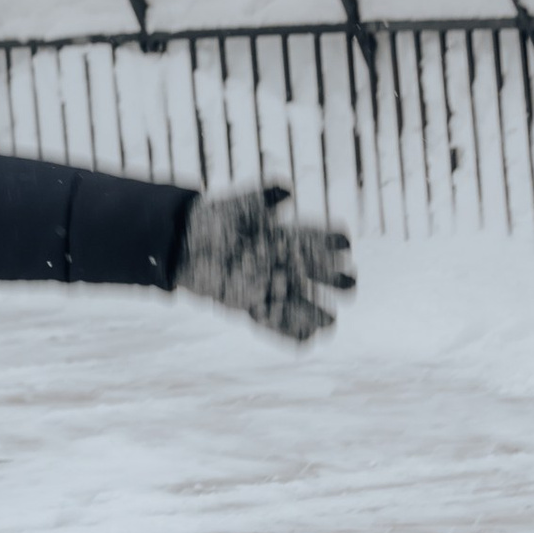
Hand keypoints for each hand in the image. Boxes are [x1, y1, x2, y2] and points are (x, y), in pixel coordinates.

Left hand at [178, 183, 355, 344]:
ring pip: (298, 300)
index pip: (317, 240)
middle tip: (349, 286)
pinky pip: (273, 321)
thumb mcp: (240, 205)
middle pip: (315, 273)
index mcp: (284, 237)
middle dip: (333, 279)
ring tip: (331, 323)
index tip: (344, 246)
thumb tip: (287, 191)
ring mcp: (268, 284)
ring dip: (314, 311)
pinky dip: (289, 332)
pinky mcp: (250, 303)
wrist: (184, 240)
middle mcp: (281, 262)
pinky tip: (306, 341)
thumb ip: (264, 199)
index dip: (332, 243)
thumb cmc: (215, 218)